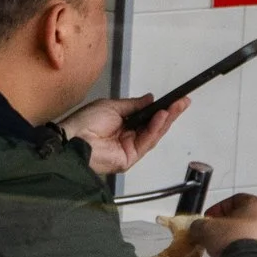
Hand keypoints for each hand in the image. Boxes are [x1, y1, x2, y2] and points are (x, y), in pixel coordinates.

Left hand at [63, 93, 188, 176]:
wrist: (73, 138)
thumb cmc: (86, 121)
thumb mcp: (111, 106)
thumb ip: (133, 105)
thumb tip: (150, 98)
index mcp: (122, 124)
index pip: (147, 117)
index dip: (162, 109)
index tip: (177, 99)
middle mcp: (128, 137)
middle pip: (154, 126)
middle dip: (170, 113)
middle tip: (183, 102)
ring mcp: (130, 148)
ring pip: (153, 134)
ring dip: (165, 120)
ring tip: (174, 107)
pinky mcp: (130, 158)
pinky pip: (145, 142)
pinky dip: (154, 129)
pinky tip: (161, 117)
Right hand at [189, 192, 256, 256]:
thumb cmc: (231, 239)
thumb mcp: (205, 229)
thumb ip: (200, 225)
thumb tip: (198, 228)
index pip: (235, 199)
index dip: (218, 209)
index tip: (208, 219)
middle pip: (250, 215)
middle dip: (233, 223)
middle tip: (219, 233)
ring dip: (246, 236)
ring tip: (231, 248)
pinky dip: (255, 249)